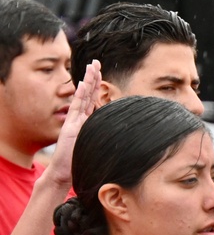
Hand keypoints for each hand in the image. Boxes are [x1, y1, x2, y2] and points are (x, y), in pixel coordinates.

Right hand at [45, 60, 101, 186]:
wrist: (66, 172)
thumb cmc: (81, 162)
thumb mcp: (99, 146)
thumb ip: (106, 138)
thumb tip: (125, 136)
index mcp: (88, 121)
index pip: (94, 99)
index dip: (97, 86)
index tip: (101, 73)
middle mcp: (81, 118)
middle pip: (88, 94)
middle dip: (93, 77)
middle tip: (96, 62)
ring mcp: (75, 120)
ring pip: (82, 97)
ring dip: (88, 81)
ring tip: (92, 67)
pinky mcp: (70, 125)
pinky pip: (76, 107)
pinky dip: (80, 95)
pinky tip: (84, 84)